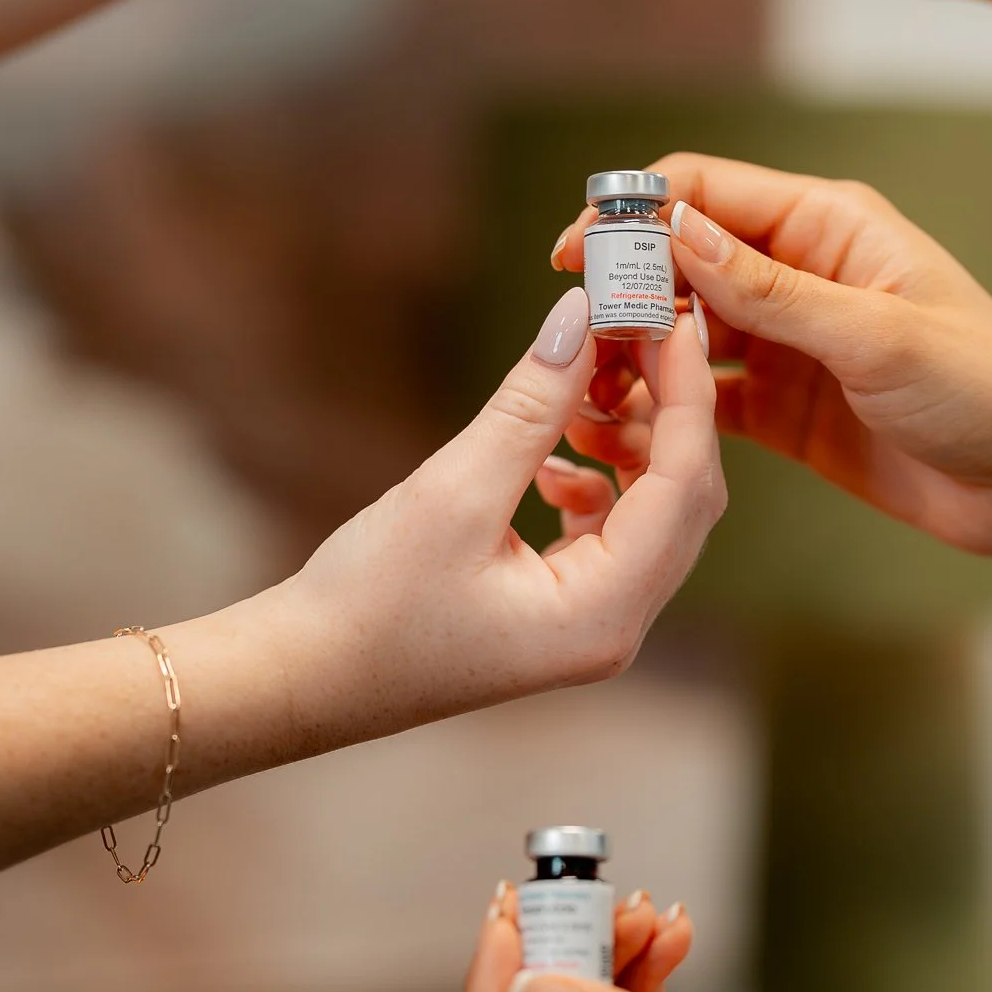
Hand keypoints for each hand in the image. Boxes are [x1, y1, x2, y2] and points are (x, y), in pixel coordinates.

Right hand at [274, 285, 723, 742]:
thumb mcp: (454, 491)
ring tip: (583, 381)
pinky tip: (549, 454)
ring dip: (629, 438)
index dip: (685, 392)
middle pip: (684, 497)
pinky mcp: (564, 607)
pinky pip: (611, 525)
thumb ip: (530, 406)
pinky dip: (596, 474)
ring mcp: (594, 621)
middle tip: (636, 328)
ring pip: (651, 508)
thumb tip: (582, 318)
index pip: (684, 484)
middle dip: (667, 408)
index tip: (671, 315)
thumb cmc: (369, 604)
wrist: (306, 676)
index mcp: (606, 614)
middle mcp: (618, 626)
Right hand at [554, 156, 991, 564]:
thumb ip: (768, 288)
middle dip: (625, 288)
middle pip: (682, 256)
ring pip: (682, 326)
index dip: (635, 214)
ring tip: (593, 387)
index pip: (705, 189)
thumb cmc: (987, 390)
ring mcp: (788, 339)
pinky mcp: (782, 404)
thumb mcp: (874, 335)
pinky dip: (664, 405)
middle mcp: (800, 271)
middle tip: (580, 338)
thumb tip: (676, 229)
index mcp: (828, 224)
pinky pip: (704, 394)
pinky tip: (626, 426)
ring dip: (637, 349)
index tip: (576, 255)